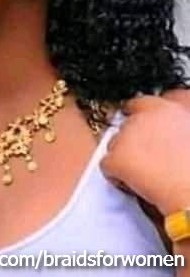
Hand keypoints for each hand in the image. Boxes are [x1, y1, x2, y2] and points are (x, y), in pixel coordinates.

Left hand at [100, 90, 189, 215]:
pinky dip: (116, 177)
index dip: (140, 117)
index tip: (141, 131)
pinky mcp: (117, 157)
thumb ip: (175, 128)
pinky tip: (133, 185)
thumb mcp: (187, 135)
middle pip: (126, 124)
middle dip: (132, 141)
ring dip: (124, 157)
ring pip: (114, 143)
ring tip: (144, 174)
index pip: (142, 103)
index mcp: (168, 109)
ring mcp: (127, 134)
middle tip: (147, 160)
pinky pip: (107, 166)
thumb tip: (168, 135)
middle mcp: (145, 116)